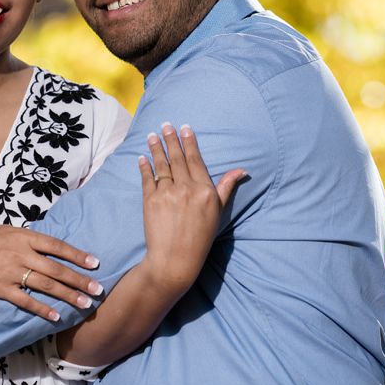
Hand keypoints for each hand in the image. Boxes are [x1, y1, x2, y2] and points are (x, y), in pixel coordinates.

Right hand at [0, 225, 102, 321]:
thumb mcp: (5, 230)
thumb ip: (26, 238)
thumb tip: (47, 244)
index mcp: (23, 237)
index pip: (57, 246)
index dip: (77, 255)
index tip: (95, 263)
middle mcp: (20, 254)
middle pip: (57, 269)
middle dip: (80, 280)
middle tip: (98, 289)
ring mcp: (11, 272)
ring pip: (46, 286)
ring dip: (68, 296)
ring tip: (85, 304)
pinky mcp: (1, 289)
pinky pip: (26, 301)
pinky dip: (42, 309)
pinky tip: (56, 316)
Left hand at [139, 122, 245, 289]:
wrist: (175, 259)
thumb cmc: (200, 237)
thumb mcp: (218, 212)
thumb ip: (226, 187)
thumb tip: (242, 170)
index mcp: (205, 190)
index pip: (196, 160)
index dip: (190, 143)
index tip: (186, 128)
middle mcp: (187, 188)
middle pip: (178, 158)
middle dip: (171, 139)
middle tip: (166, 124)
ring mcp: (167, 193)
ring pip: (161, 164)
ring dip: (156, 147)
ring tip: (152, 135)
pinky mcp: (150, 200)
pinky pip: (148, 178)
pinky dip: (144, 166)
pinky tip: (142, 157)